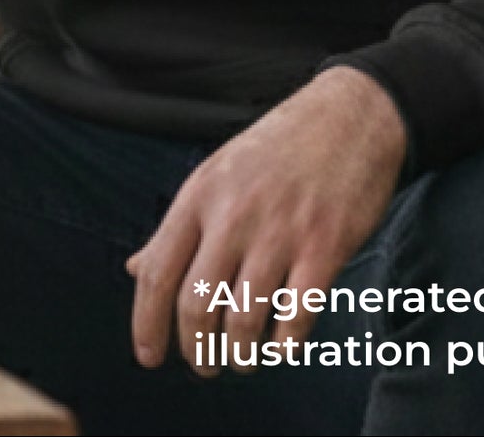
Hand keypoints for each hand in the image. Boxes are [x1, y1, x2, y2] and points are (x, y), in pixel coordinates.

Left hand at [126, 65, 406, 374]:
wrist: (348, 117)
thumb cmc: (277, 151)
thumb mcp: (216, 175)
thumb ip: (179, 227)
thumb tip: (135, 269)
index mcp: (200, 196)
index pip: (158, 272)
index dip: (146, 324)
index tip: (149, 357)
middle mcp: (234, 215)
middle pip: (196, 306)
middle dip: (196, 351)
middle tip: (204, 366)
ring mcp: (280, 232)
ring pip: (244, 320)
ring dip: (240, 355)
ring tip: (243, 360)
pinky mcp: (325, 247)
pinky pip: (295, 318)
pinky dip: (284, 344)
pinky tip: (282, 344)